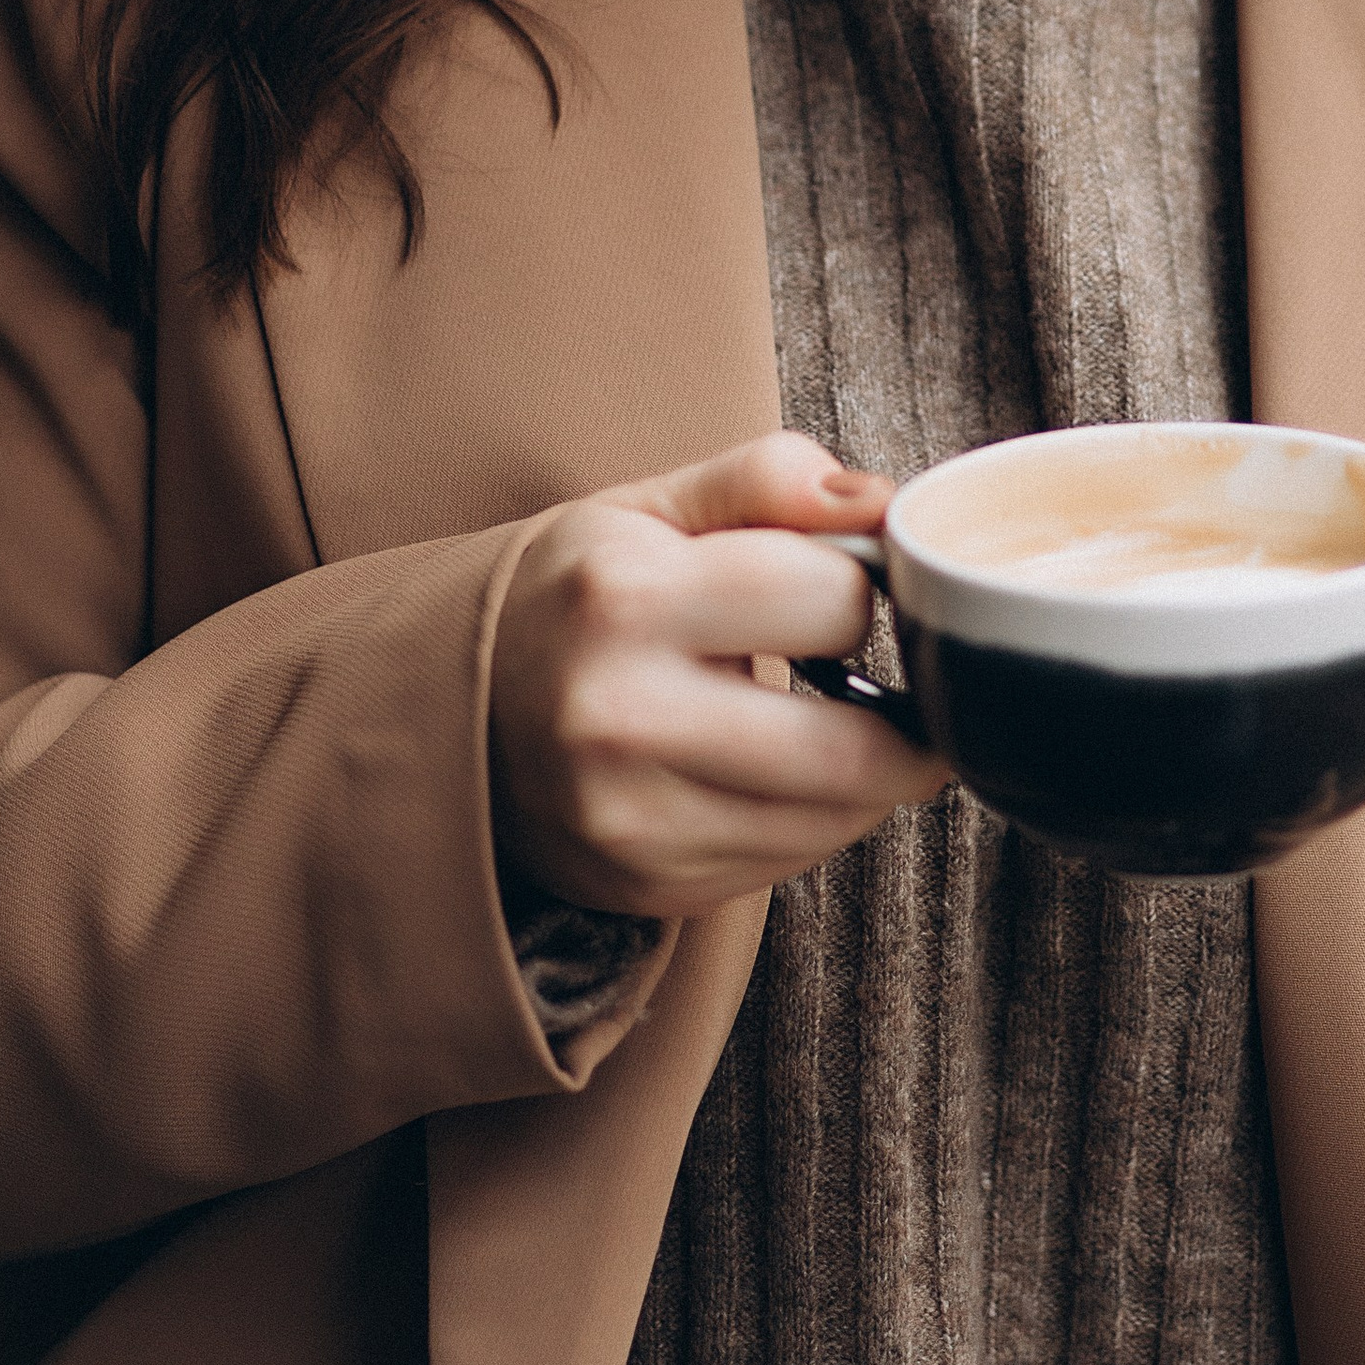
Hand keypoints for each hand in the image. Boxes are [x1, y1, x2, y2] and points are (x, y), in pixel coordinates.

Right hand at [488, 435, 949, 919]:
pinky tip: (773, 772)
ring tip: (839, 723)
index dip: (869, 590)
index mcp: (623, 597)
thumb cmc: (574, 593)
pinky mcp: (640, 882)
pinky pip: (787, 861)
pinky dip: (811, 819)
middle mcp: (617, 718)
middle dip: (913, 720)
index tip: (860, 587)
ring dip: (870, 776)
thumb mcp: (651, 507)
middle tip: (918, 689)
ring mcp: (625, 818)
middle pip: (856, 750)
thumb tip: (879, 503)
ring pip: (834, 818)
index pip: (834, 601)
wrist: (446, 707)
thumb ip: (768, 481)